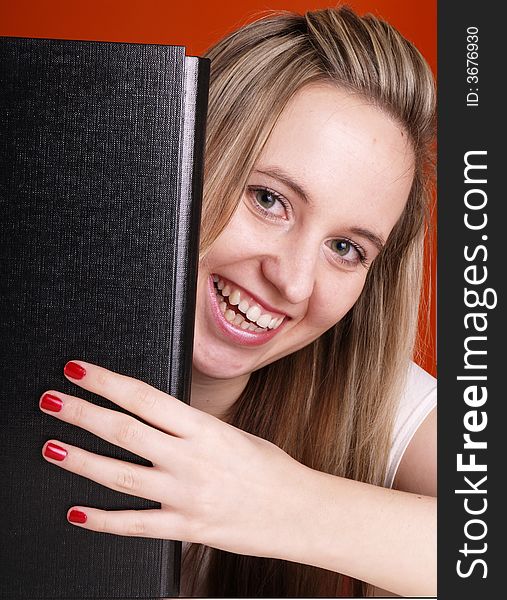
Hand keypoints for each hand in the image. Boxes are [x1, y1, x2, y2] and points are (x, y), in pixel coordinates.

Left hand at [39, 361, 308, 559]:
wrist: (299, 512)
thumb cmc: (270, 468)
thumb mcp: (233, 434)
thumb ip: (192, 429)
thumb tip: (152, 418)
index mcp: (205, 429)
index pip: (145, 398)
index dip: (107, 382)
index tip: (80, 371)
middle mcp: (191, 460)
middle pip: (125, 432)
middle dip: (83, 413)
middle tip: (52, 400)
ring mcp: (186, 495)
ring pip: (121, 476)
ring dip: (82, 461)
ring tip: (52, 447)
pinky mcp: (186, 528)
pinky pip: (135, 524)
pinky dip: (102, 519)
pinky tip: (77, 511)